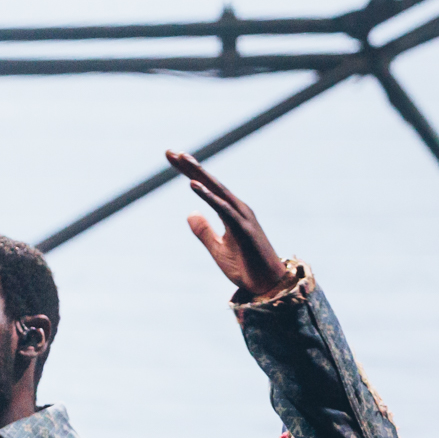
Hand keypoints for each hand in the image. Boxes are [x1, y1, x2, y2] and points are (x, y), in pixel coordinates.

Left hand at [168, 151, 288, 299]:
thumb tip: (190, 214)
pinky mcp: (243, 228)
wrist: (267, 286)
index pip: (206, 186)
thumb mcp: (217, 248)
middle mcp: (237, 208)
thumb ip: (204, 231)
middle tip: (171, 152)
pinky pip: (222, 209)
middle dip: (190, 166)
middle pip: (210, 182)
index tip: (171, 157)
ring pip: (217, 190)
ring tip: (182, 159)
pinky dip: (208, 196)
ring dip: (199, 174)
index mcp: (230, 211)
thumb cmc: (245, 266)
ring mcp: (241, 216)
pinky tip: (193, 185)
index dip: (189, 172)